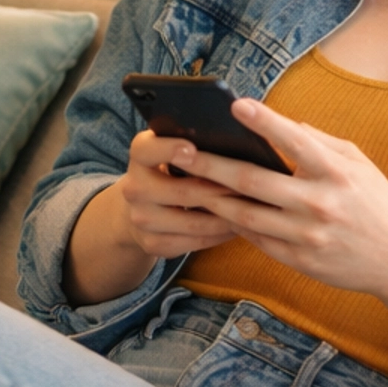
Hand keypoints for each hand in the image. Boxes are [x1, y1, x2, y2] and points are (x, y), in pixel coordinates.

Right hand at [116, 125, 245, 256]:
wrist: (138, 208)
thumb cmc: (170, 170)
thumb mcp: (171, 150)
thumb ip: (194, 143)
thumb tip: (238, 142)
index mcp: (139, 155)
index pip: (147, 149)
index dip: (170, 149)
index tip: (193, 149)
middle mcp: (134, 187)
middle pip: (182, 191)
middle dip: (222, 190)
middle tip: (254, 187)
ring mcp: (141, 219)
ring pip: (193, 222)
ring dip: (227, 217)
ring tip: (253, 210)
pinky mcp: (152, 244)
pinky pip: (194, 242)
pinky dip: (220, 235)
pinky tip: (238, 227)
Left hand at [163, 99, 387, 297]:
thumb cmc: (377, 204)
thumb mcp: (360, 164)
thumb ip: (322, 142)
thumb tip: (284, 123)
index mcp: (336, 173)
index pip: (295, 141)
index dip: (265, 121)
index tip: (236, 104)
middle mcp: (319, 203)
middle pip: (253, 181)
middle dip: (211, 164)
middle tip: (181, 151)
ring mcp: (306, 235)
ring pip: (245, 214)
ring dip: (211, 197)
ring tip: (185, 183)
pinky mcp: (299, 259)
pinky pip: (256, 239)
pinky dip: (232, 224)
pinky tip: (214, 210)